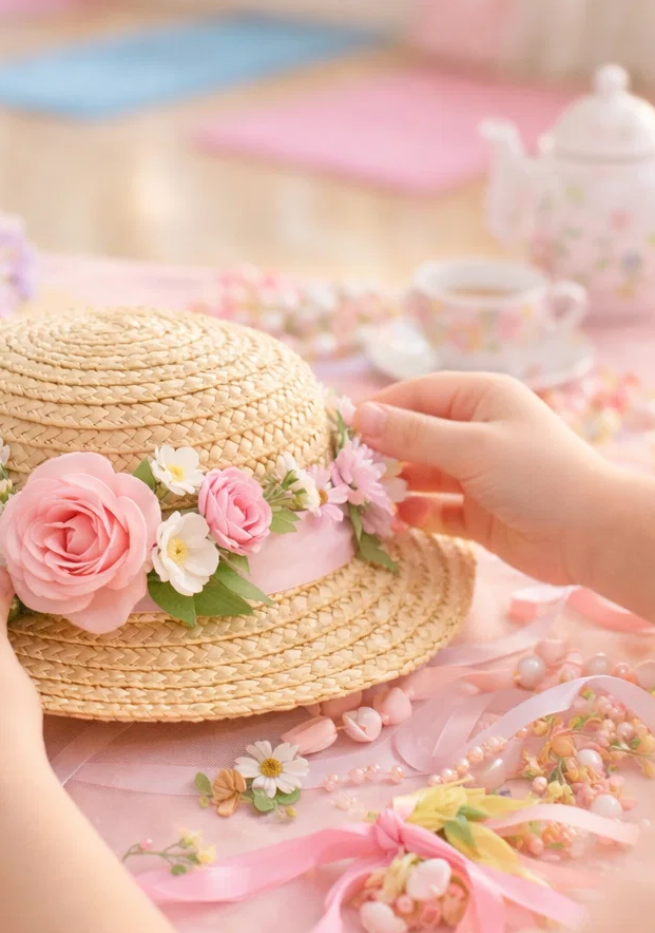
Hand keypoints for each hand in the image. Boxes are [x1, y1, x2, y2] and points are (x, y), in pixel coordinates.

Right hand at [355, 373, 614, 585]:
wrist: (595, 536)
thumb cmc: (540, 476)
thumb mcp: (472, 448)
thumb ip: (413, 435)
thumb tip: (359, 416)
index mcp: (480, 398)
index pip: (414, 396)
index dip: (376, 411)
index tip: (336, 432)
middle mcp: (476, 431)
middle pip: (412, 436)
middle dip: (379, 453)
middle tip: (342, 471)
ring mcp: (476, 473)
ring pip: (420, 475)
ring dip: (393, 487)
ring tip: (363, 501)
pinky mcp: (478, 513)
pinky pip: (434, 509)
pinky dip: (415, 515)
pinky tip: (397, 522)